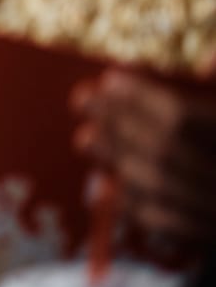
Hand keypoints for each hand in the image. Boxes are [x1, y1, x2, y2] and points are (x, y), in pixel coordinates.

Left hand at [73, 66, 215, 250]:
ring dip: (120, 160)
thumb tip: (207, 60)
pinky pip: (172, 226)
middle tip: (83, 100)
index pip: (183, 118)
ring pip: (164, 190)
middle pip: (166, 151)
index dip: (143, 97)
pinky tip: (116, 184)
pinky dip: (138, 204)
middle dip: (120, 124)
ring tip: (87, 138)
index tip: (111, 78)